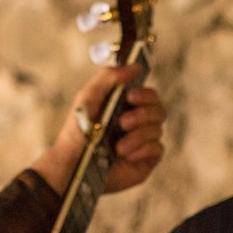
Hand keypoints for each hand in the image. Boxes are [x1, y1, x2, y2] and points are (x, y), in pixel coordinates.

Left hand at [31, 63, 165, 194]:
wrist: (72, 165)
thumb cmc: (78, 131)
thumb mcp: (88, 97)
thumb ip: (109, 77)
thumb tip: (136, 67)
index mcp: (126, 106)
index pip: (149, 95)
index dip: (146, 94)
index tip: (131, 96)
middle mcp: (137, 123)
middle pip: (159, 110)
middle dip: (143, 115)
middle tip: (123, 122)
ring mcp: (142, 142)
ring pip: (158, 129)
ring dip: (138, 135)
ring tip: (117, 146)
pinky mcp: (145, 160)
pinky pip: (158, 149)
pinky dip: (142, 150)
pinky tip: (124, 155)